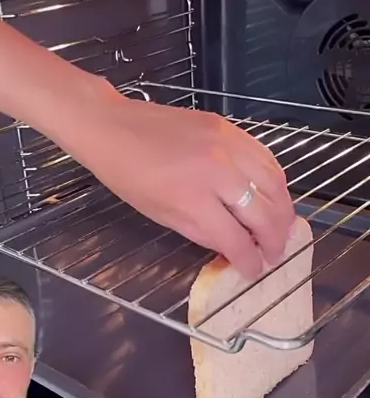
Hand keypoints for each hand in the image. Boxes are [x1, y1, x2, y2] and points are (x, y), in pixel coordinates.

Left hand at [78, 89, 294, 279]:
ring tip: (281, 229)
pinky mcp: (230, 128)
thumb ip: (202, 233)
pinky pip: (266, 157)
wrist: (113, 127)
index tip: (255, 270)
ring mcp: (228, 145)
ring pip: (275, 183)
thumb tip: (234, 248)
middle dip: (274, 241)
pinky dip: (275, 180)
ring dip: (284, 211)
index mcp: (194, 198)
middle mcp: (219, 170)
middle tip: (275, 254)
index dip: (250, 260)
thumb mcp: (162, 215)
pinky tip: (273, 195)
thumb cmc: (128, 176)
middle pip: (265, 213)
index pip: (237, 238)